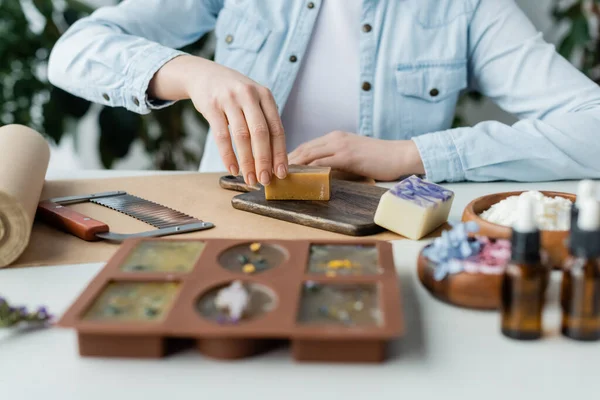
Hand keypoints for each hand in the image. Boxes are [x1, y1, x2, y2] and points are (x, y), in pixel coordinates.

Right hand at [149, 55, 287, 185]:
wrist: (204, 75)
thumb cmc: (234, 94)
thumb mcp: (254, 100)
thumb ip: (265, 122)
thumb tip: (274, 159)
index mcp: (265, 96)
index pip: (277, 129)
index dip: (279, 153)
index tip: (281, 173)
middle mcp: (249, 95)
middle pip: (261, 133)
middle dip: (264, 160)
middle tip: (265, 180)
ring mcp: (230, 99)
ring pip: (242, 136)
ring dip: (246, 162)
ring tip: (249, 179)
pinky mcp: (212, 106)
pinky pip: (221, 136)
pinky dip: (228, 155)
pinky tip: (232, 169)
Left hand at [288, 131, 424, 180]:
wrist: (401, 155)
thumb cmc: (380, 160)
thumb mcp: (354, 159)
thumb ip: (337, 164)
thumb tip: (321, 176)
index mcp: (335, 137)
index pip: (305, 147)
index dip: (288, 157)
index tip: (275, 168)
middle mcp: (334, 138)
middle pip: (302, 149)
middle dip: (283, 161)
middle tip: (270, 174)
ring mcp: (340, 145)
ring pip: (307, 154)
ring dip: (290, 166)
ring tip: (277, 177)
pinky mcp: (347, 156)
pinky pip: (321, 163)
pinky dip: (306, 170)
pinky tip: (296, 178)